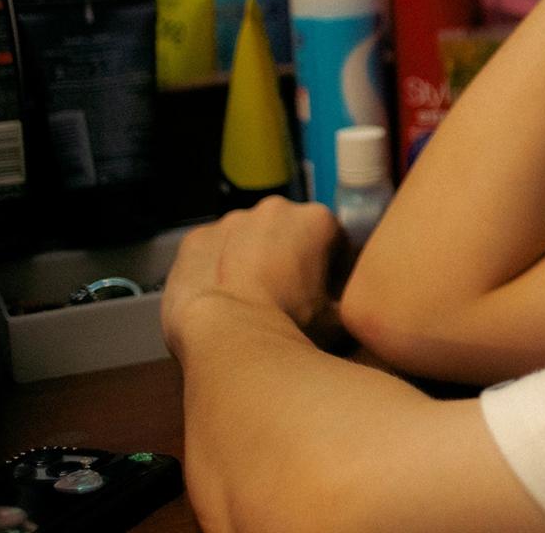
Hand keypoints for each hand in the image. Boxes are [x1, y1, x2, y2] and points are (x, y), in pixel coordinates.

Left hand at [162, 197, 347, 352]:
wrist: (227, 337)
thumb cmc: (291, 325)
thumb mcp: (340, 320)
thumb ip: (349, 302)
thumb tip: (347, 304)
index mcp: (316, 219)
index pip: (334, 241)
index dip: (333, 271)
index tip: (325, 297)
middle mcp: (274, 208)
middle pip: (289, 233)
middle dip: (289, 259)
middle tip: (286, 299)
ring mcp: (230, 220)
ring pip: (248, 239)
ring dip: (253, 260)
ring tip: (250, 301)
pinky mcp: (195, 238)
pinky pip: (213, 251)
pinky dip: (218, 268)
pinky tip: (221, 298)